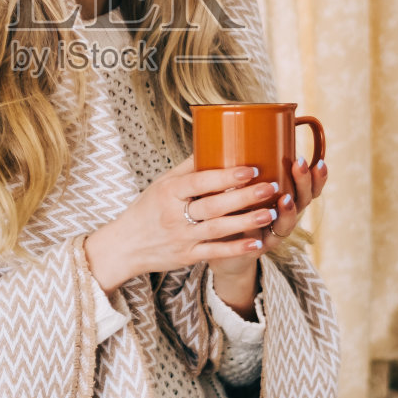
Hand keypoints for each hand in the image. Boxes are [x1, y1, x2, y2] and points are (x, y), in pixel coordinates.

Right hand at [84, 156, 280, 295]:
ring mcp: (182, 237)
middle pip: (214, 205)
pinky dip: (236, 248)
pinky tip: (257, 243)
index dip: (226, 176)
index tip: (251, 169)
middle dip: (245, 197)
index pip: (200, 182)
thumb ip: (188, 167)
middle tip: (271, 186)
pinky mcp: (187, 256)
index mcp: (169, 192)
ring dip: (247, 221)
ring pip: (219, 229)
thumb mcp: (161, 184)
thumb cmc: (147, 208)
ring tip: (271, 213)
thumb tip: (213, 141)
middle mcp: (174, 215)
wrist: (125, 245)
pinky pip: (215, 252)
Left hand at [207, 156, 328, 314]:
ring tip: (286, 198)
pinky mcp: (258, 246)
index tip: (319, 160)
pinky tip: (266, 222)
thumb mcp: (236, 182)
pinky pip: (267, 240)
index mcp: (284, 195)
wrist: (218, 245)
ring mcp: (273, 231)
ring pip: (289, 222)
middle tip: (299, 165)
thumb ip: (236, 162)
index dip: (317, 175)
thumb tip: (226, 126)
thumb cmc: (229, 207)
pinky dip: (266, 232)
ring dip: (289, 210)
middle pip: (304, 200)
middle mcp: (284, 214)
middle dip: (305, 182)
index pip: (307, 185)